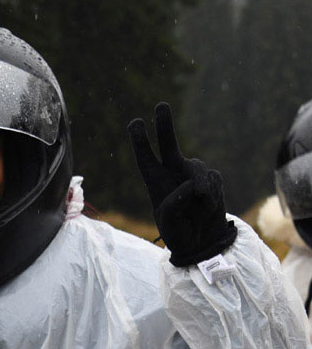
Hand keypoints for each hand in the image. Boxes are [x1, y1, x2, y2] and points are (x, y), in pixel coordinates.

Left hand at [127, 103, 235, 267]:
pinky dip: (212, 198)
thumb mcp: (169, 224)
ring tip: (202, 205)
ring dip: (200, 186)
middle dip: (166, 125)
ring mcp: (193, 175)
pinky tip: (209, 209)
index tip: (135, 123)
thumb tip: (193, 185)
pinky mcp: (212, 180)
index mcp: (156, 183)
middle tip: (161, 105)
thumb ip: (176, 202)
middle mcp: (173, 174)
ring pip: (197, 167)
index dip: (141, 142)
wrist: (203, 243)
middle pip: (169, 145)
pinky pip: (213, 181)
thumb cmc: (180, 234)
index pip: (146, 160)